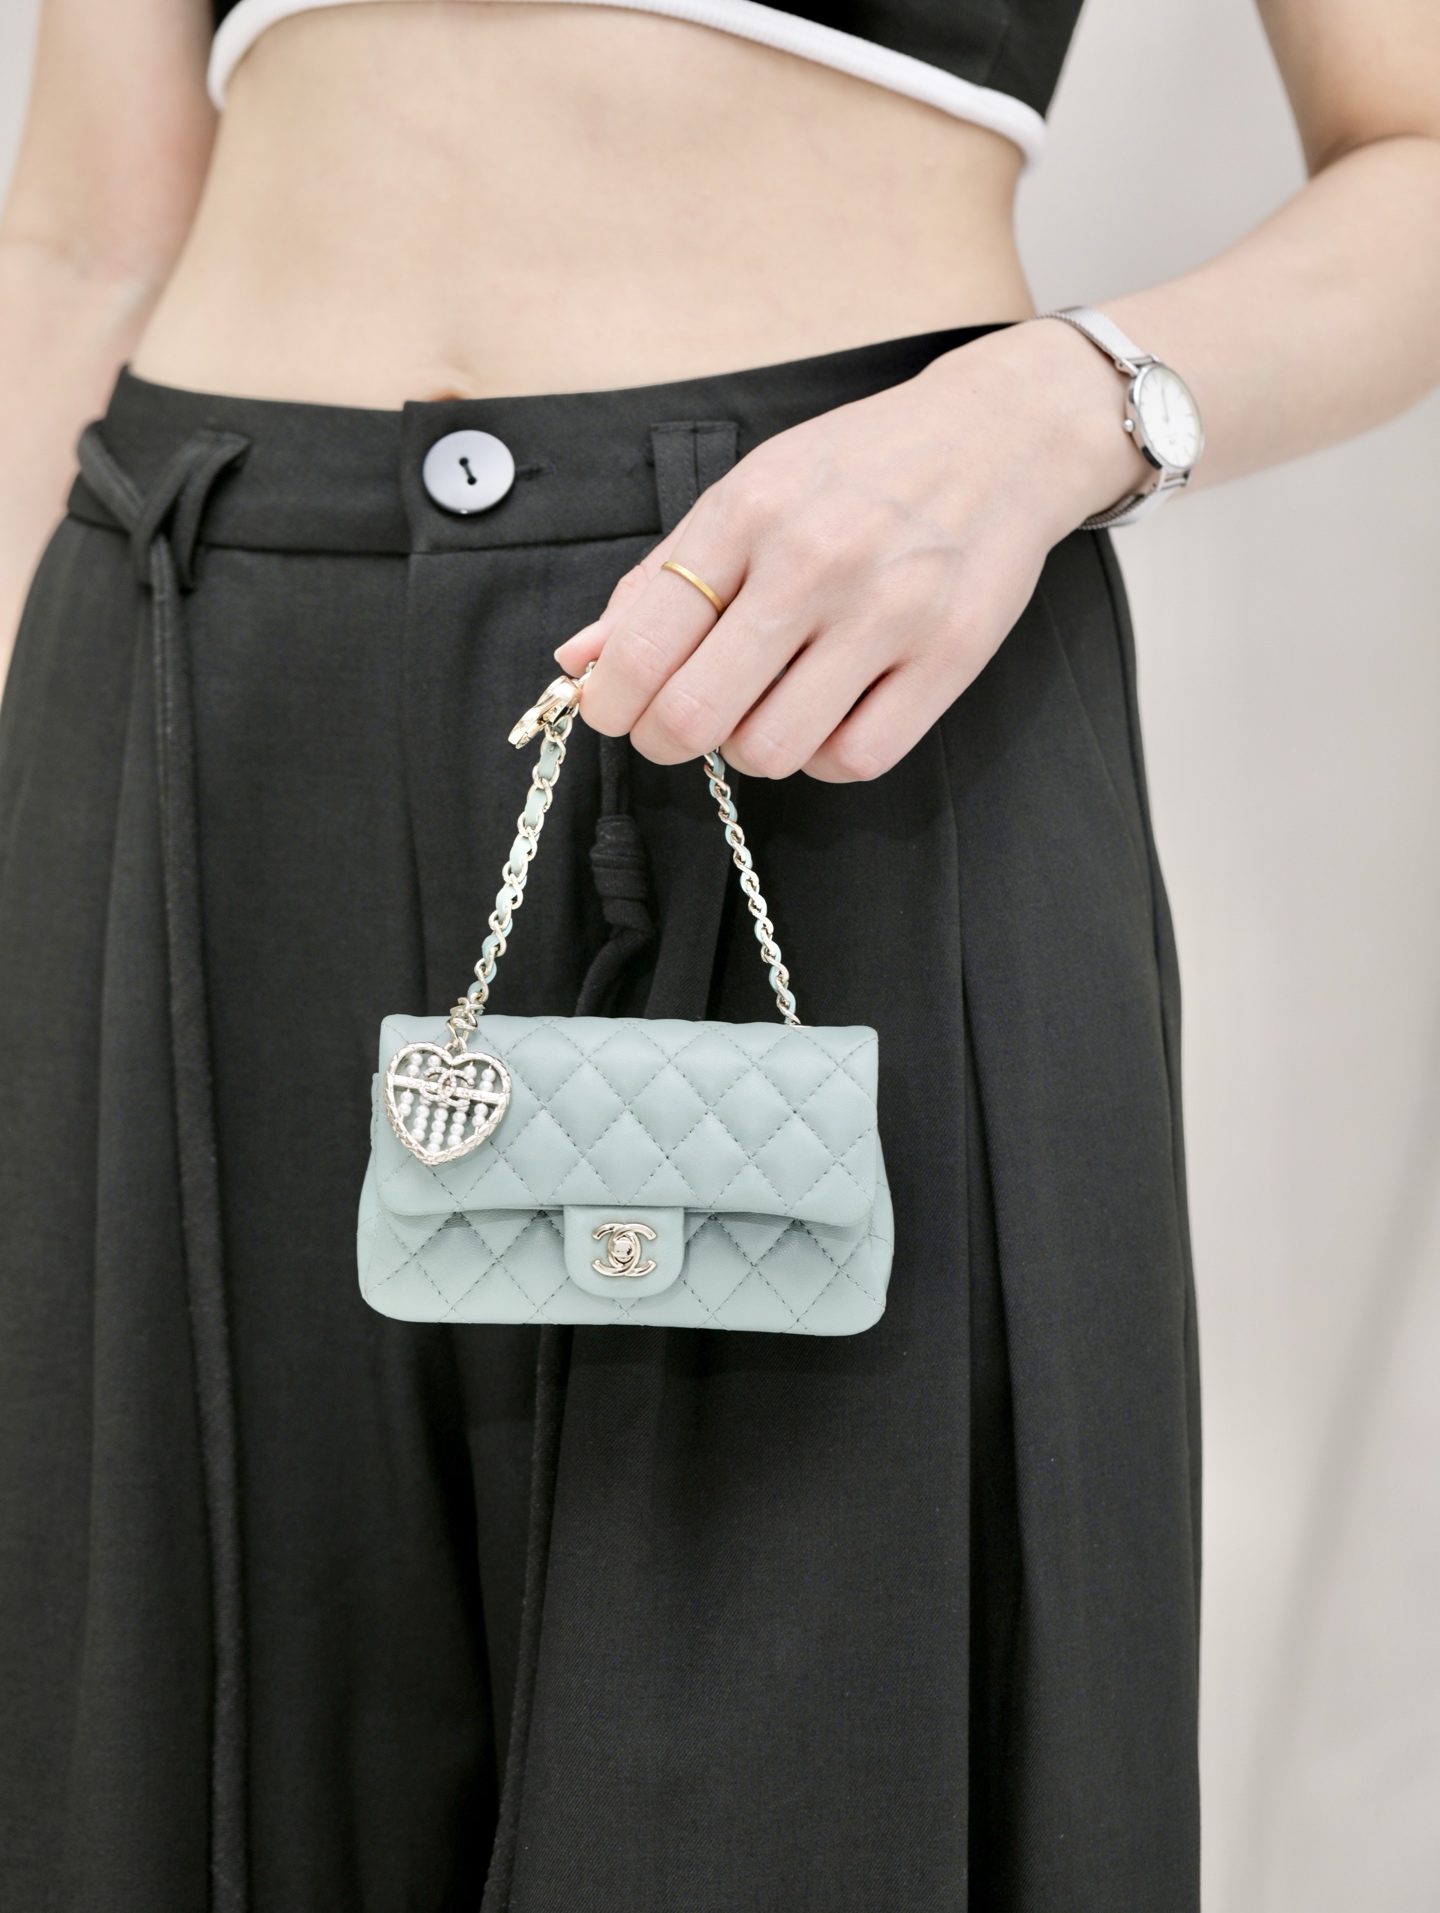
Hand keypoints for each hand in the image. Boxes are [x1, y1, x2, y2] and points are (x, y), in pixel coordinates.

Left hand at [555, 319, 1149, 781]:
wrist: (1001, 436)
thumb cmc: (861, 469)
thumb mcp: (749, 492)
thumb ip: (659, 579)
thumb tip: (579, 662)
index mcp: (748, 513)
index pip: (645, 646)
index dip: (613, 704)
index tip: (618, 711)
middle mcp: (815, 561)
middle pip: (696, 715)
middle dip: (667, 739)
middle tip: (679, 725)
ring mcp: (887, 613)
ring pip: (771, 751)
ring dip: (750, 749)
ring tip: (765, 707)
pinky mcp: (949, 657)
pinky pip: (854, 760)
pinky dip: (824, 758)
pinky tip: (824, 717)